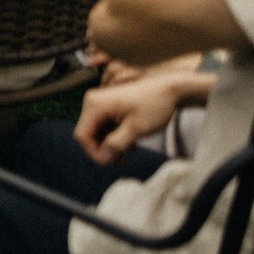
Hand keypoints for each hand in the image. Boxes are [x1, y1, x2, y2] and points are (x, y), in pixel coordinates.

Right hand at [75, 71, 204, 165]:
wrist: (171, 90)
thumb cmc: (155, 105)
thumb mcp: (136, 129)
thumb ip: (117, 144)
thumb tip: (104, 158)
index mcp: (95, 104)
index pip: (83, 135)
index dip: (94, 153)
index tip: (110, 163)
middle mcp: (93, 101)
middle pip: (88, 133)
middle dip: (103, 149)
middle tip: (121, 161)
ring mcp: (101, 103)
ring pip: (97, 131)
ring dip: (110, 144)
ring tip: (128, 152)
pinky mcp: (108, 106)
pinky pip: (104, 126)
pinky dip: (114, 136)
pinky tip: (129, 142)